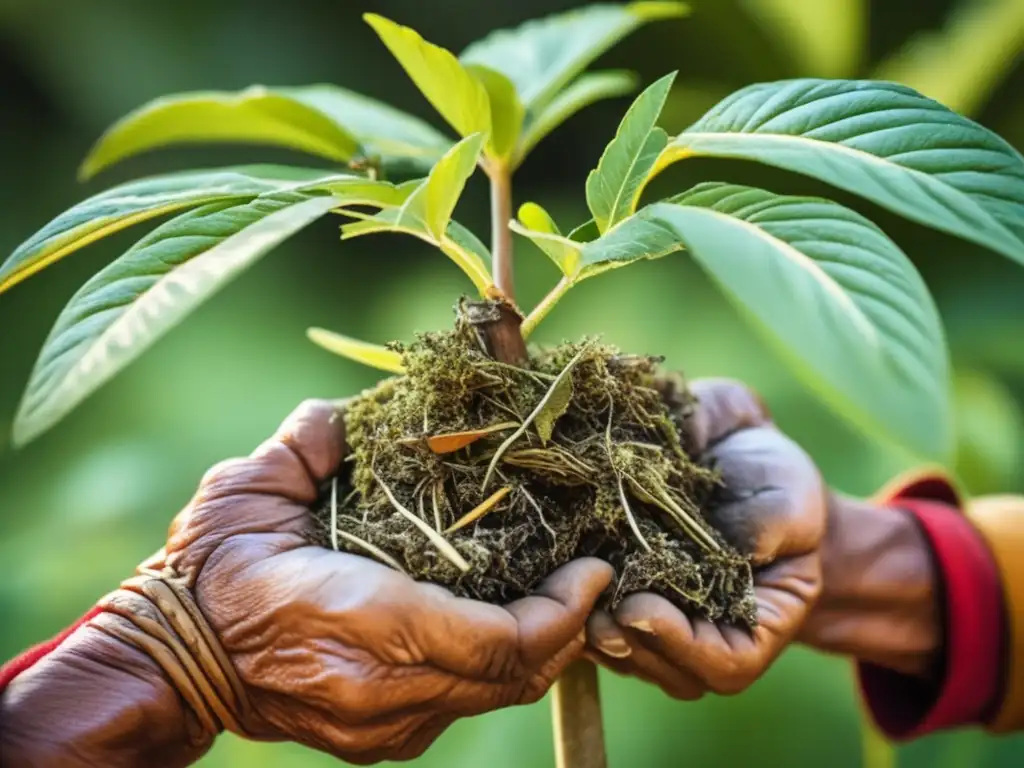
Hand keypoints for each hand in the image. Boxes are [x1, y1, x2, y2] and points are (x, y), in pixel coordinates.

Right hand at [1, 401, 611, 766]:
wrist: (174, 658)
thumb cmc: (211, 568)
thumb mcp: (249, 489)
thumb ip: (310, 442)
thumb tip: (352, 412)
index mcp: (362, 625)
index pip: (499, 642)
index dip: (562, 611)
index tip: (592, 568)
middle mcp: (383, 692)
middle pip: (513, 677)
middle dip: (567, 629)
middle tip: (588, 575)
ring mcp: (384, 727)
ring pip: (496, 698)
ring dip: (540, 649)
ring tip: (560, 594)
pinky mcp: (382, 740)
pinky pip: (465, 707)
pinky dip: (497, 668)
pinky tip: (504, 622)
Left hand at [584, 379, 825, 698]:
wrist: (732, 457)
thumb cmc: (773, 483)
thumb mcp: (788, 500)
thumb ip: (772, 529)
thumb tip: (739, 551)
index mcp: (759, 625)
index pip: (728, 665)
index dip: (683, 648)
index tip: (641, 608)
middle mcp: (710, 636)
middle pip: (669, 671)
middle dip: (631, 645)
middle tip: (595, 613)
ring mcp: (666, 622)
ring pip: (627, 654)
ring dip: (596, 634)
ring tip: (570, 598)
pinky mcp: (627, 598)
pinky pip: (601, 622)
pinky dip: (577, 610)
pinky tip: (556, 582)